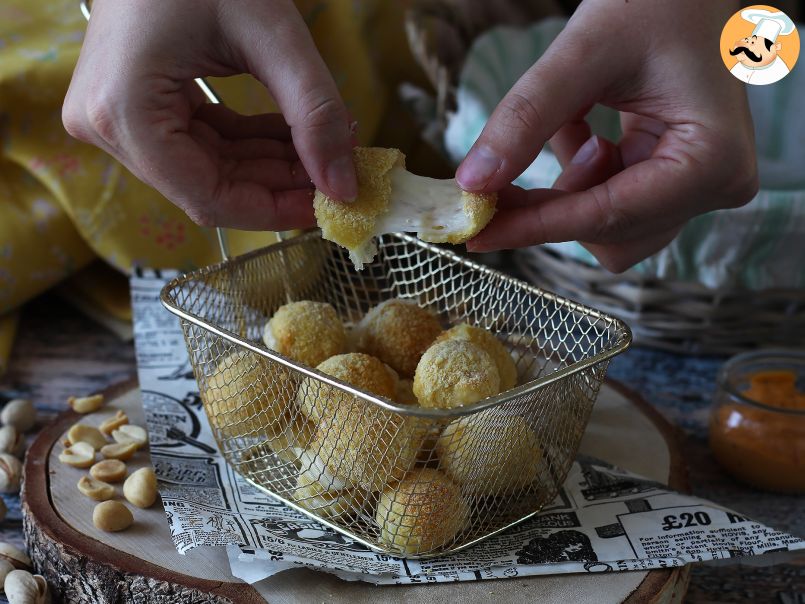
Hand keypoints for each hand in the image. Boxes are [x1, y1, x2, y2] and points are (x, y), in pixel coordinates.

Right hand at [63, 0, 356, 230]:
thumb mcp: (273, 35)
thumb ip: (315, 113)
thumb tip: (343, 187)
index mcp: (125, 113)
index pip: (208, 198)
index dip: (274, 211)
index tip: (328, 206)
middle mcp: (108, 126)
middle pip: (210, 187)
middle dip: (280, 185)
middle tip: (338, 176)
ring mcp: (117, 118)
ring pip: (210, 170)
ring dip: (271, 165)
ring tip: (326, 149)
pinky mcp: (135, 108)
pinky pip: (201, 144)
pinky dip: (251, 144)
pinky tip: (294, 136)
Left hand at [459, 0, 757, 271]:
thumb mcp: (583, 52)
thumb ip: (524, 119)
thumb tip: (472, 185)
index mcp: (713, 160)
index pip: (607, 217)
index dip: (534, 226)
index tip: (476, 233)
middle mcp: (719, 185)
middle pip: (611, 235)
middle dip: (552, 207)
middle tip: (498, 179)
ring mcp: (704, 185)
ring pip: (610, 227)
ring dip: (568, 189)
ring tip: (570, 121)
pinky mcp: (682, 178)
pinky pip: (614, 202)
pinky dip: (580, 174)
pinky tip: (579, 125)